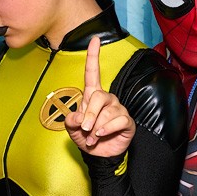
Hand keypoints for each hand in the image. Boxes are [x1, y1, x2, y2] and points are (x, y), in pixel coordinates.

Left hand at [65, 36, 135, 156]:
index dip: (93, 56)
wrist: (99, 155)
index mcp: (92, 96)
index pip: (93, 73)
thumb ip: (71, 121)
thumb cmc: (86, 138)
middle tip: (84, 128)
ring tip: (93, 136)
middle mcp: (107, 99)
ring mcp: (118, 109)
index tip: (95, 40)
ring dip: (96, 127)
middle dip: (89, 114)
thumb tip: (77, 116)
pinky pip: (118, 120)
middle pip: (98, 96)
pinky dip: (107, 129)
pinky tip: (101, 135)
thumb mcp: (72, 129)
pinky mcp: (126, 121)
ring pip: (107, 111)